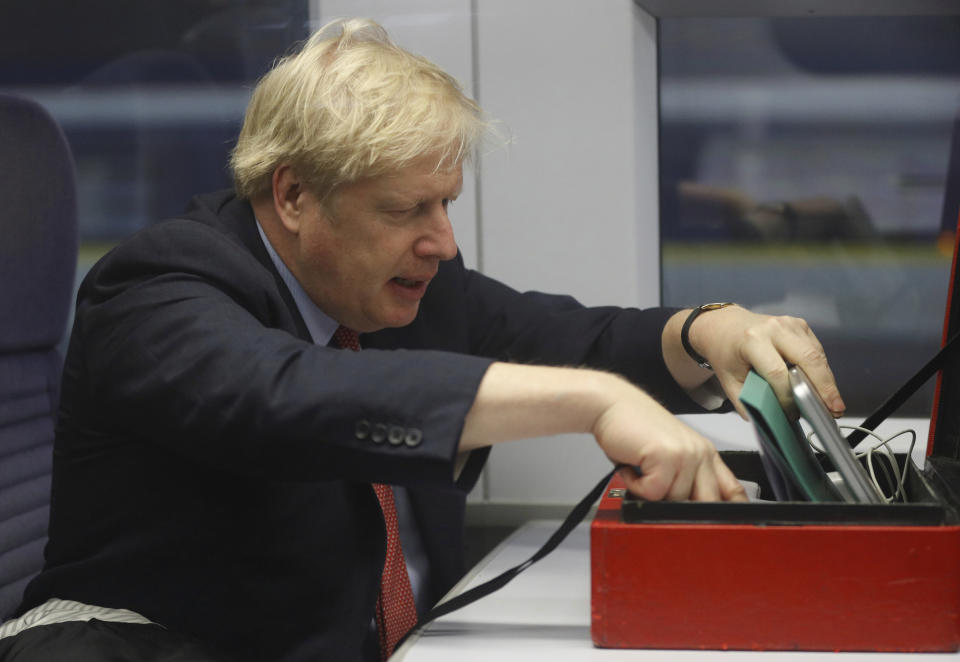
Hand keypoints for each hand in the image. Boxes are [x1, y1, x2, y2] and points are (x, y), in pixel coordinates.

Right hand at [592, 381, 746, 501]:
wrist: (610, 405)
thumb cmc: (634, 429)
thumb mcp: (668, 453)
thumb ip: (685, 479)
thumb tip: (690, 513)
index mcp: (705, 454)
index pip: (733, 490)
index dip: (733, 512)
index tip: (727, 528)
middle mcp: (700, 453)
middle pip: (707, 503)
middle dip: (683, 511)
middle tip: (657, 497)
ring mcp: (685, 455)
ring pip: (675, 501)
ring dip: (650, 493)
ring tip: (639, 470)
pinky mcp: (665, 457)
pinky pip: (653, 493)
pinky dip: (635, 485)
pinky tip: (630, 468)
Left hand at [686, 306, 844, 418]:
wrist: (725, 325)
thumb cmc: (726, 353)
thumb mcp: (728, 379)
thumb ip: (746, 401)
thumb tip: (768, 421)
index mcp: (752, 341)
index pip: (777, 372)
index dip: (788, 396)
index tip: (794, 414)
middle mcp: (773, 328)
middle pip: (807, 359)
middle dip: (824, 387)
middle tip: (835, 410)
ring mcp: (789, 324)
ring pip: (816, 354)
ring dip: (828, 380)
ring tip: (834, 403)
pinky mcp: (799, 324)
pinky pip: (817, 349)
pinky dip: (822, 369)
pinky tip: (824, 386)